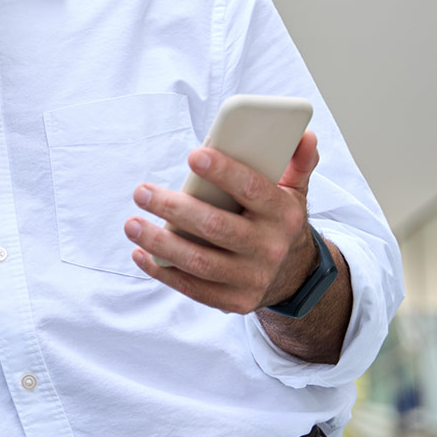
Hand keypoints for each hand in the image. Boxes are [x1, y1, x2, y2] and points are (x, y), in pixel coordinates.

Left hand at [124, 131, 320, 313]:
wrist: (294, 275)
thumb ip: (297, 162)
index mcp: (284, 215)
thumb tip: (304, 135)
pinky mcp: (234, 301)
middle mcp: (270, 248)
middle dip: (175, 208)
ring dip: (160, 243)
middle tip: (141, 191)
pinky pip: (193, 288)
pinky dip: (163, 271)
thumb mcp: (294, 192)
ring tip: (132, 224)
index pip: (254, 190)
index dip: (224, 172)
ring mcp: (252, 278)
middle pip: (217, 227)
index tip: (194, 155)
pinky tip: (140, 253)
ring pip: (200, 262)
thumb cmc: (278, 221)